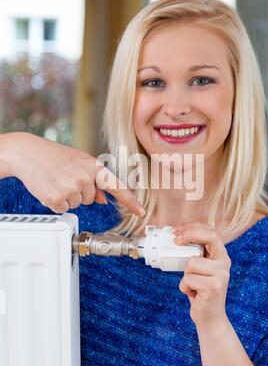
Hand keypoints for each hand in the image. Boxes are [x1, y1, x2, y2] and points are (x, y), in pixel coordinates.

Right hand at [4, 132, 144, 215]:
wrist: (28, 153)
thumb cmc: (54, 155)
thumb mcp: (78, 161)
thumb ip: (93, 179)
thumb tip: (102, 198)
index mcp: (94, 166)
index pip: (117, 186)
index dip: (130, 201)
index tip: (140, 212)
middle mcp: (85, 178)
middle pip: (91, 199)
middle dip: (79, 192)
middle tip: (65, 177)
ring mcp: (71, 189)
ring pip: (77, 204)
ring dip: (67, 197)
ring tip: (57, 181)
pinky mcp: (57, 199)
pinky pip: (63, 208)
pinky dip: (56, 202)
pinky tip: (50, 188)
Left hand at [173, 222, 230, 327]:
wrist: (210, 317)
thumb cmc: (200, 290)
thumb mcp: (199, 269)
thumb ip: (193, 254)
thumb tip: (173, 238)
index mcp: (220, 255)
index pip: (211, 231)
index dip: (193, 227)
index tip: (177, 230)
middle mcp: (224, 263)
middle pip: (208, 237)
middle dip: (188, 235)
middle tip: (174, 240)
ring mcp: (221, 275)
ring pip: (191, 263)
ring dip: (185, 275)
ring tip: (193, 284)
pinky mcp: (214, 287)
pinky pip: (188, 279)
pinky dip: (185, 287)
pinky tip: (193, 294)